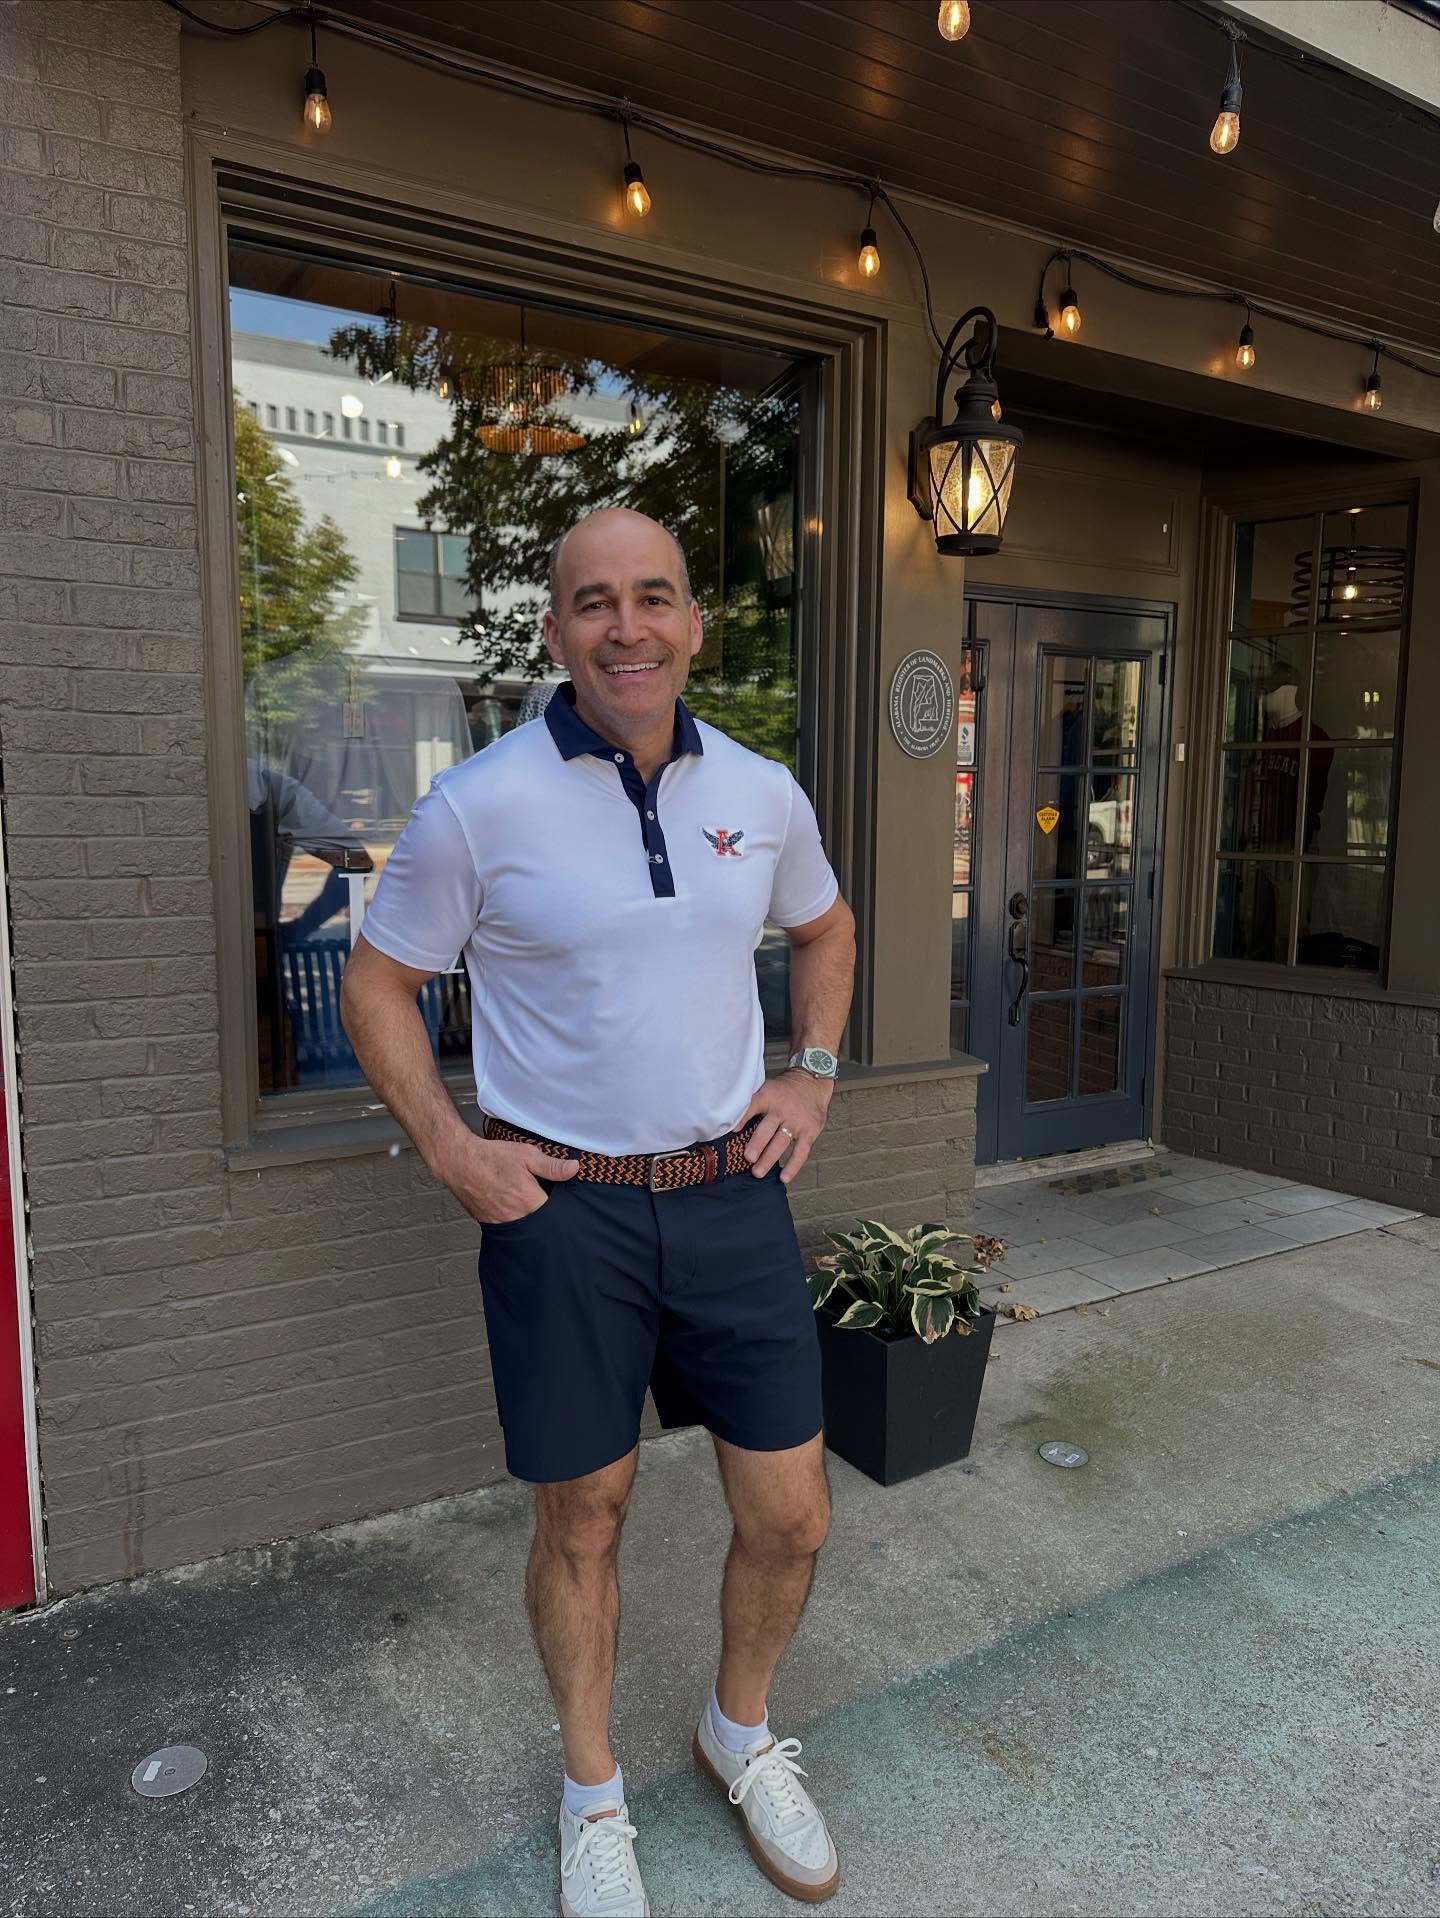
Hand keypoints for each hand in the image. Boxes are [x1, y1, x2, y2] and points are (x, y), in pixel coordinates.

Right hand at [431, 1135, 577, 1224]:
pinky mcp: (488, 1223)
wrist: (459, 1162)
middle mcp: (515, 1217)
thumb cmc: (491, 1157)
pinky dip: (513, 1220)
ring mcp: (500, 1223)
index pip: (555, 1214)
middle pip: (539, 1224)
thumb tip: (573, 1169)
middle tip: (542, 1200)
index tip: (560, 1200)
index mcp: (528, 1201)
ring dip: (528, 1219)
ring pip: (523, 1228)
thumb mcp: (527, 1155)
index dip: (561, 1208)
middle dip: (545, 1215)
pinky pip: (507, 1228)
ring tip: (524, 1203)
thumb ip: (552, 1166)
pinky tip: (512, 1206)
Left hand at [735, 1068, 833, 1184]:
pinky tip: (784, 1177)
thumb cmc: (783, 1091)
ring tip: (757, 1172)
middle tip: (748, 1157)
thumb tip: (729, 1124)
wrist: (812, 1082)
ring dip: (769, 1158)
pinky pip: (801, 1151)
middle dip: (757, 1144)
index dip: (742, 1117)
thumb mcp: (766, 1090)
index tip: (732, 1130)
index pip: (753, 1106)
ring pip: (781, 1142)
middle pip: (768, 1128)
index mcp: (768, 1097)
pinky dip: (793, 1166)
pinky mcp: (809, 1132)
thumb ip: (751, 1105)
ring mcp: (796, 1122)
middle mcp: (782, 1109)